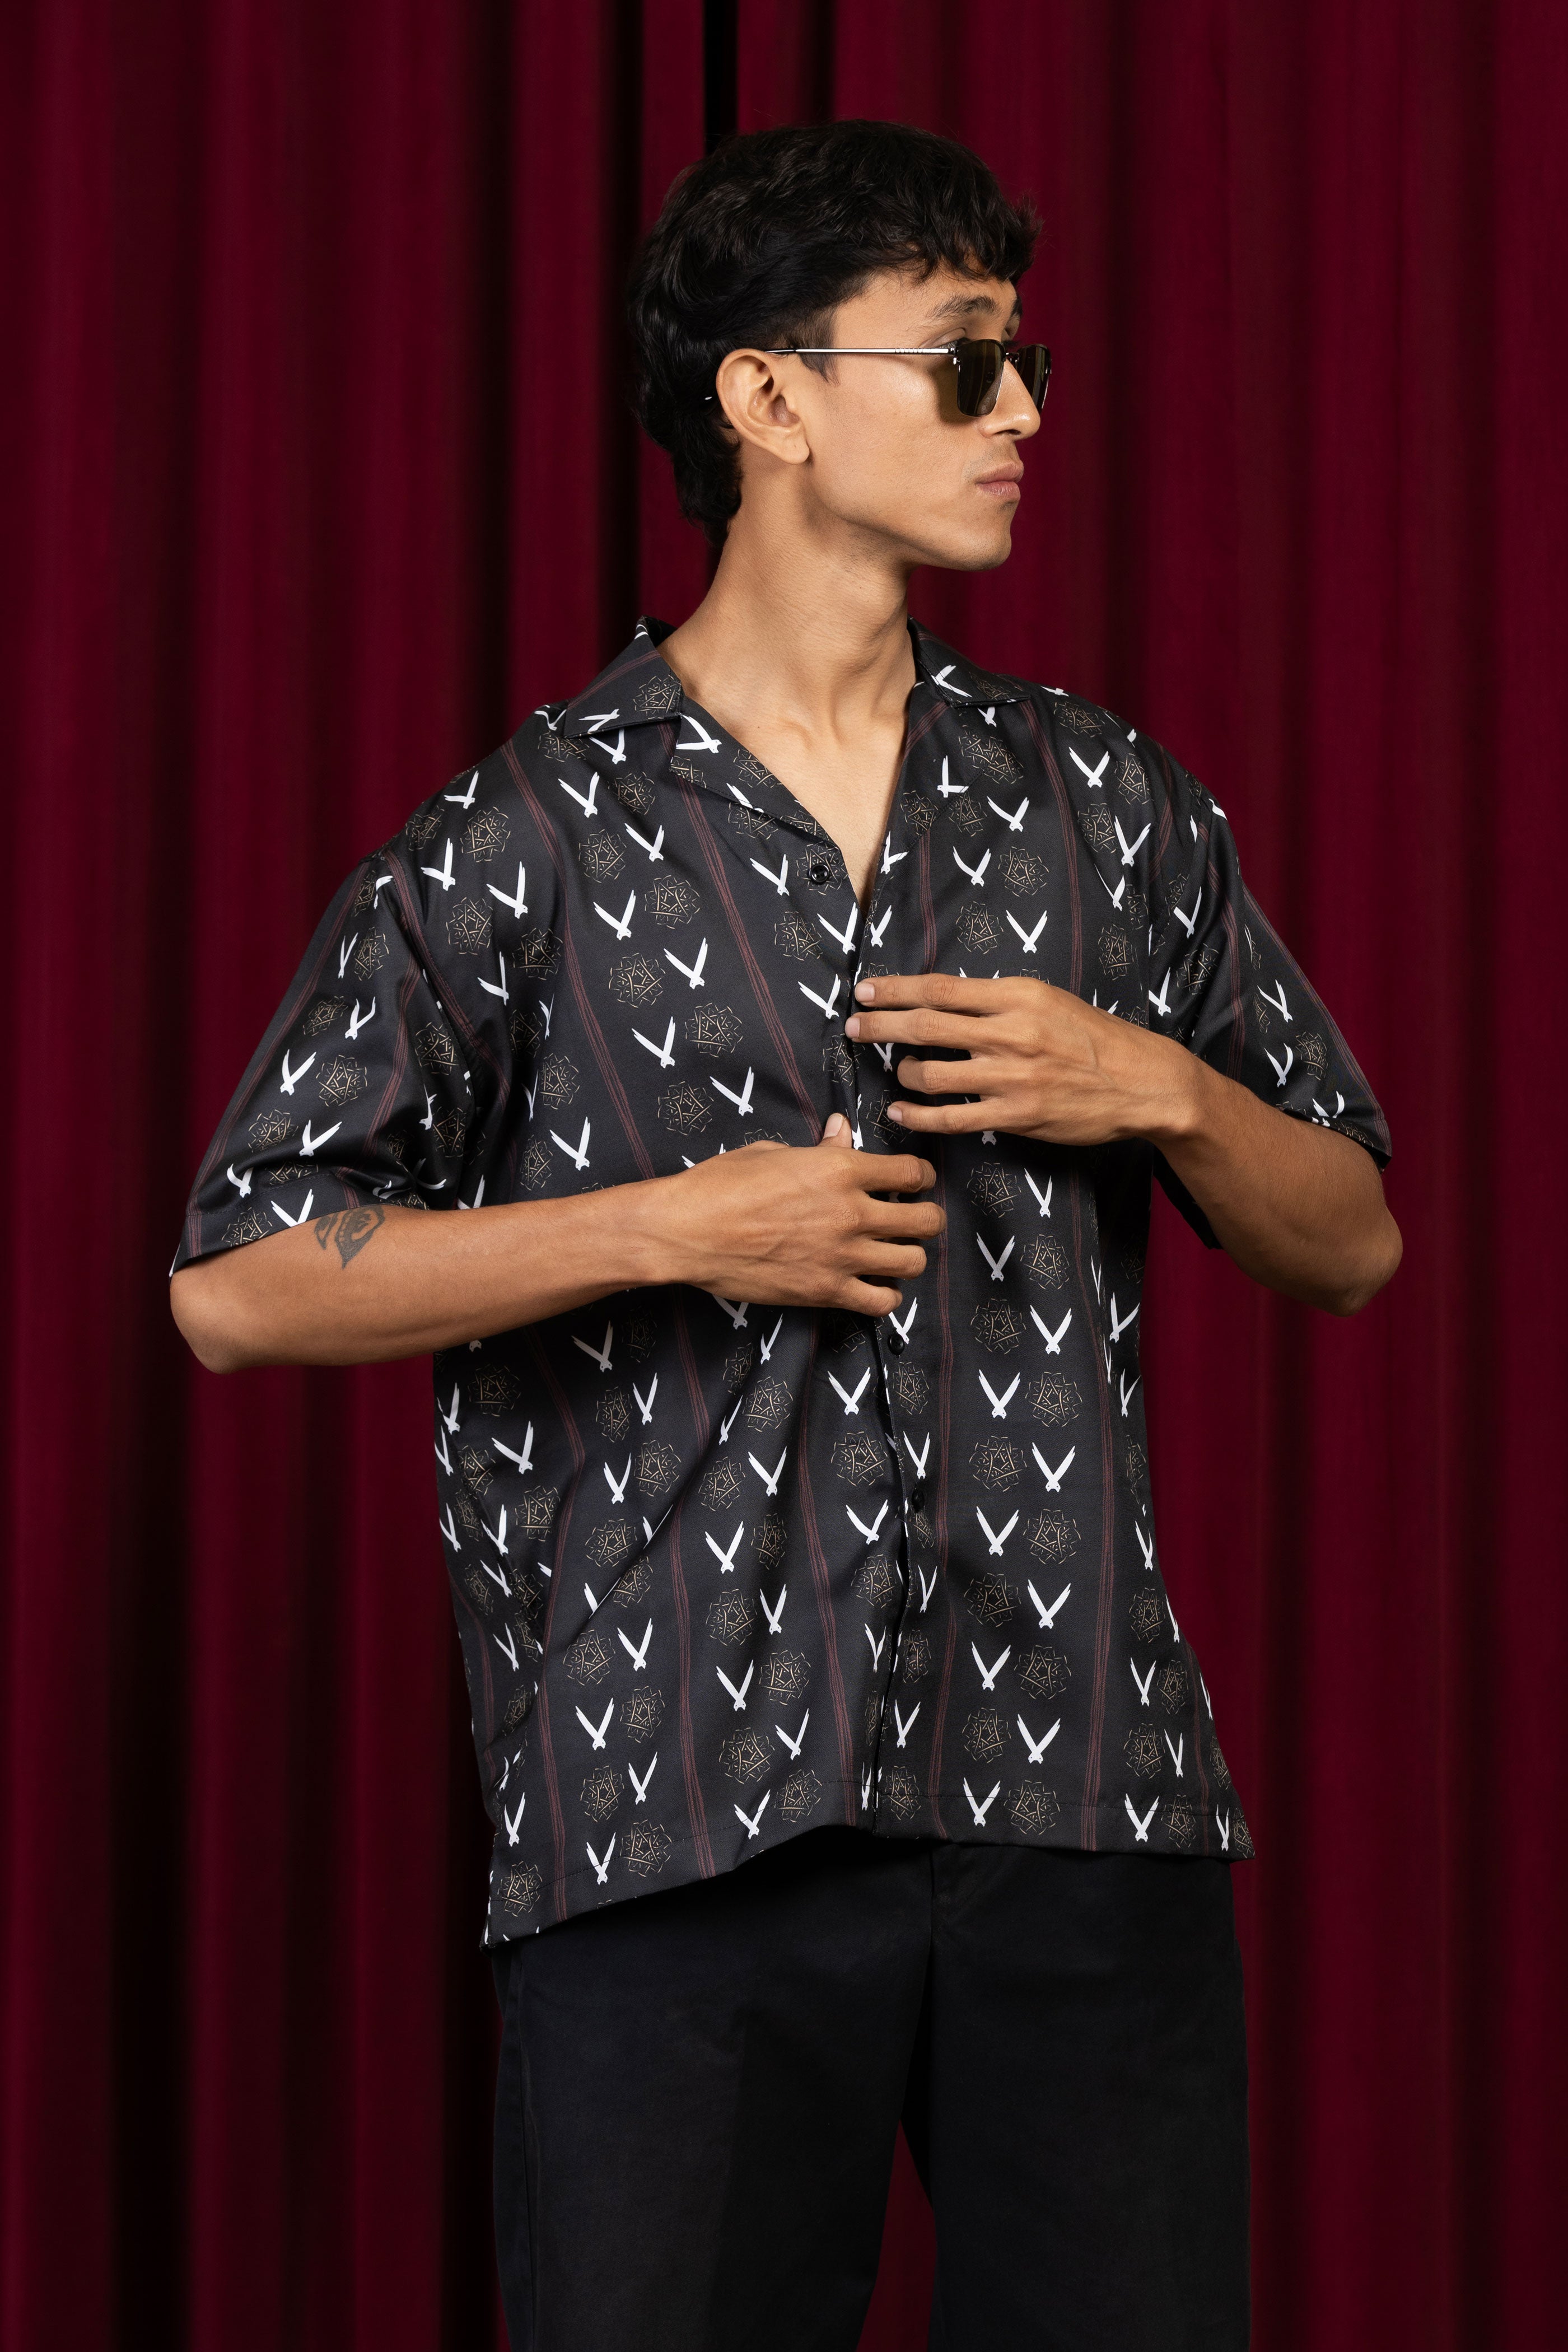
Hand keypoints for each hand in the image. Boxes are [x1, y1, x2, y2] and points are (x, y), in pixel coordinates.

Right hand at [648, 1115, 943, 1315]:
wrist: (686, 1232)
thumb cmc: (721, 1185)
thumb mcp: (772, 1153)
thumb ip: (819, 1149)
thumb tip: (842, 1131)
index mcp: (840, 1169)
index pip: (913, 1172)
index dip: (922, 1177)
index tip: (917, 1181)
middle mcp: (850, 1212)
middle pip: (926, 1220)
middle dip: (926, 1218)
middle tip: (913, 1219)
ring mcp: (841, 1255)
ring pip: (912, 1262)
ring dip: (908, 1256)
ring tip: (893, 1253)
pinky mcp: (825, 1291)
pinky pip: (882, 1303)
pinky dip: (885, 1295)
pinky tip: (872, 1285)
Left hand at [843, 973, 1196, 1147]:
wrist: (1142, 1083)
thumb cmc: (1093, 1039)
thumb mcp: (1048, 1002)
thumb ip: (998, 1001)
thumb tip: (943, 1001)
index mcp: (1017, 996)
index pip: (939, 989)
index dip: (894, 990)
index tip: (865, 991)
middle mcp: (1010, 1032)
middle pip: (924, 1025)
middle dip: (879, 1026)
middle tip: (853, 1027)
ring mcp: (1010, 1076)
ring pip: (930, 1073)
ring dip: (902, 1073)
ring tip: (898, 1072)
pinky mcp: (1014, 1115)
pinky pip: (950, 1117)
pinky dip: (917, 1114)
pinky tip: (901, 1111)